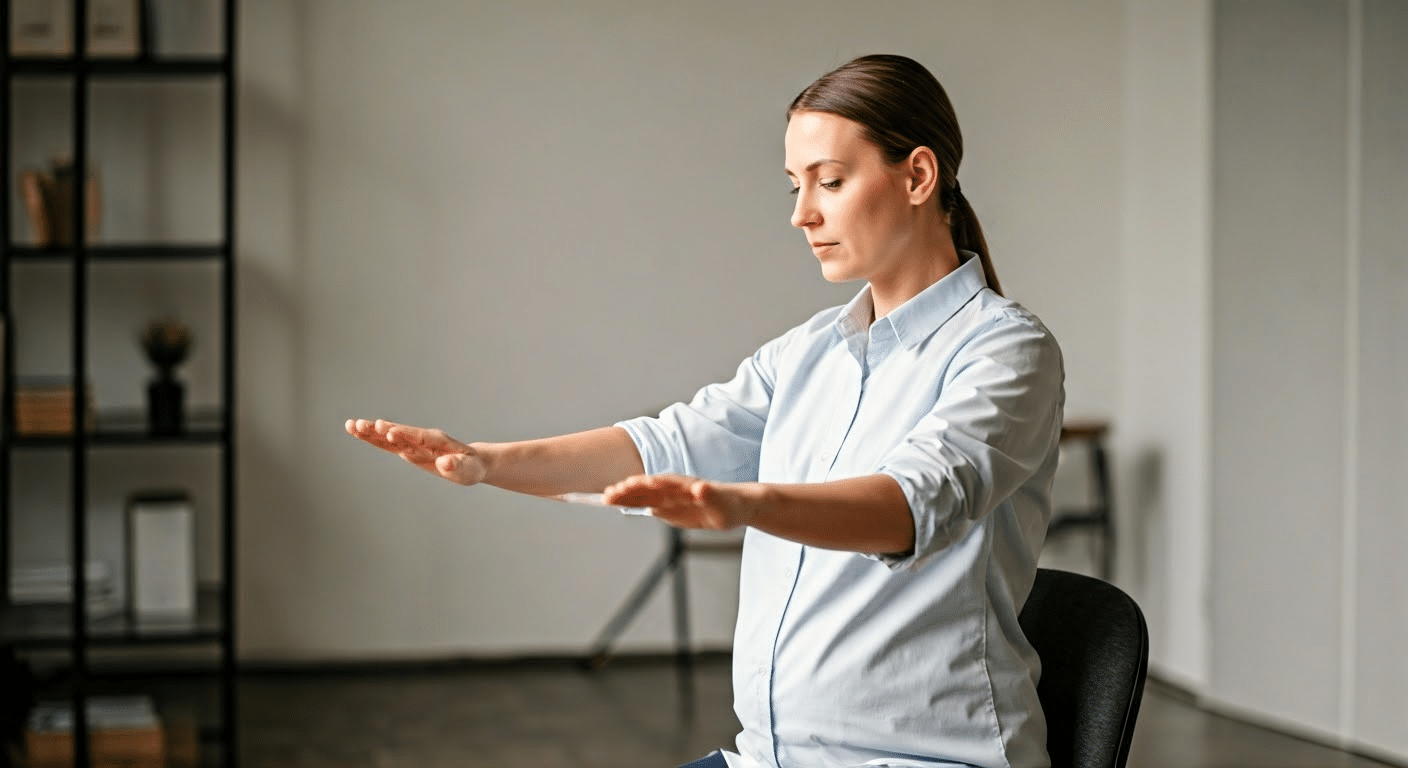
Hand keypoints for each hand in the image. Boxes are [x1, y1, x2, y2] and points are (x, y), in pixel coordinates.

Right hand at [344, 418, 486, 485]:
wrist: (471, 462)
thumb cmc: (471, 467)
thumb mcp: (468, 470)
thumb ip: (456, 467)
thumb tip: (445, 464)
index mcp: (437, 441)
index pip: (417, 436)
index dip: (403, 434)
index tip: (387, 431)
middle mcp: (422, 438)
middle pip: (398, 432)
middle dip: (381, 430)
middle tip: (361, 424)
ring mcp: (413, 442)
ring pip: (388, 436)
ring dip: (371, 432)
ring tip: (351, 425)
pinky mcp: (407, 449)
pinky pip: (387, 443)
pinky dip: (372, 438)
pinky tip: (356, 432)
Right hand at [602, 474, 759, 530]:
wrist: (736, 506)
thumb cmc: (731, 503)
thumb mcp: (722, 501)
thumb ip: (709, 495)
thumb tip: (700, 487)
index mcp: (684, 484)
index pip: (659, 483)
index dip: (643, 484)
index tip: (626, 486)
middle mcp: (673, 489)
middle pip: (646, 488)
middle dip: (627, 490)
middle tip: (607, 494)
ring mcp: (669, 497)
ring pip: (643, 496)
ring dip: (625, 497)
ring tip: (605, 498)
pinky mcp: (669, 507)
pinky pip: (646, 504)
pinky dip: (632, 504)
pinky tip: (618, 504)